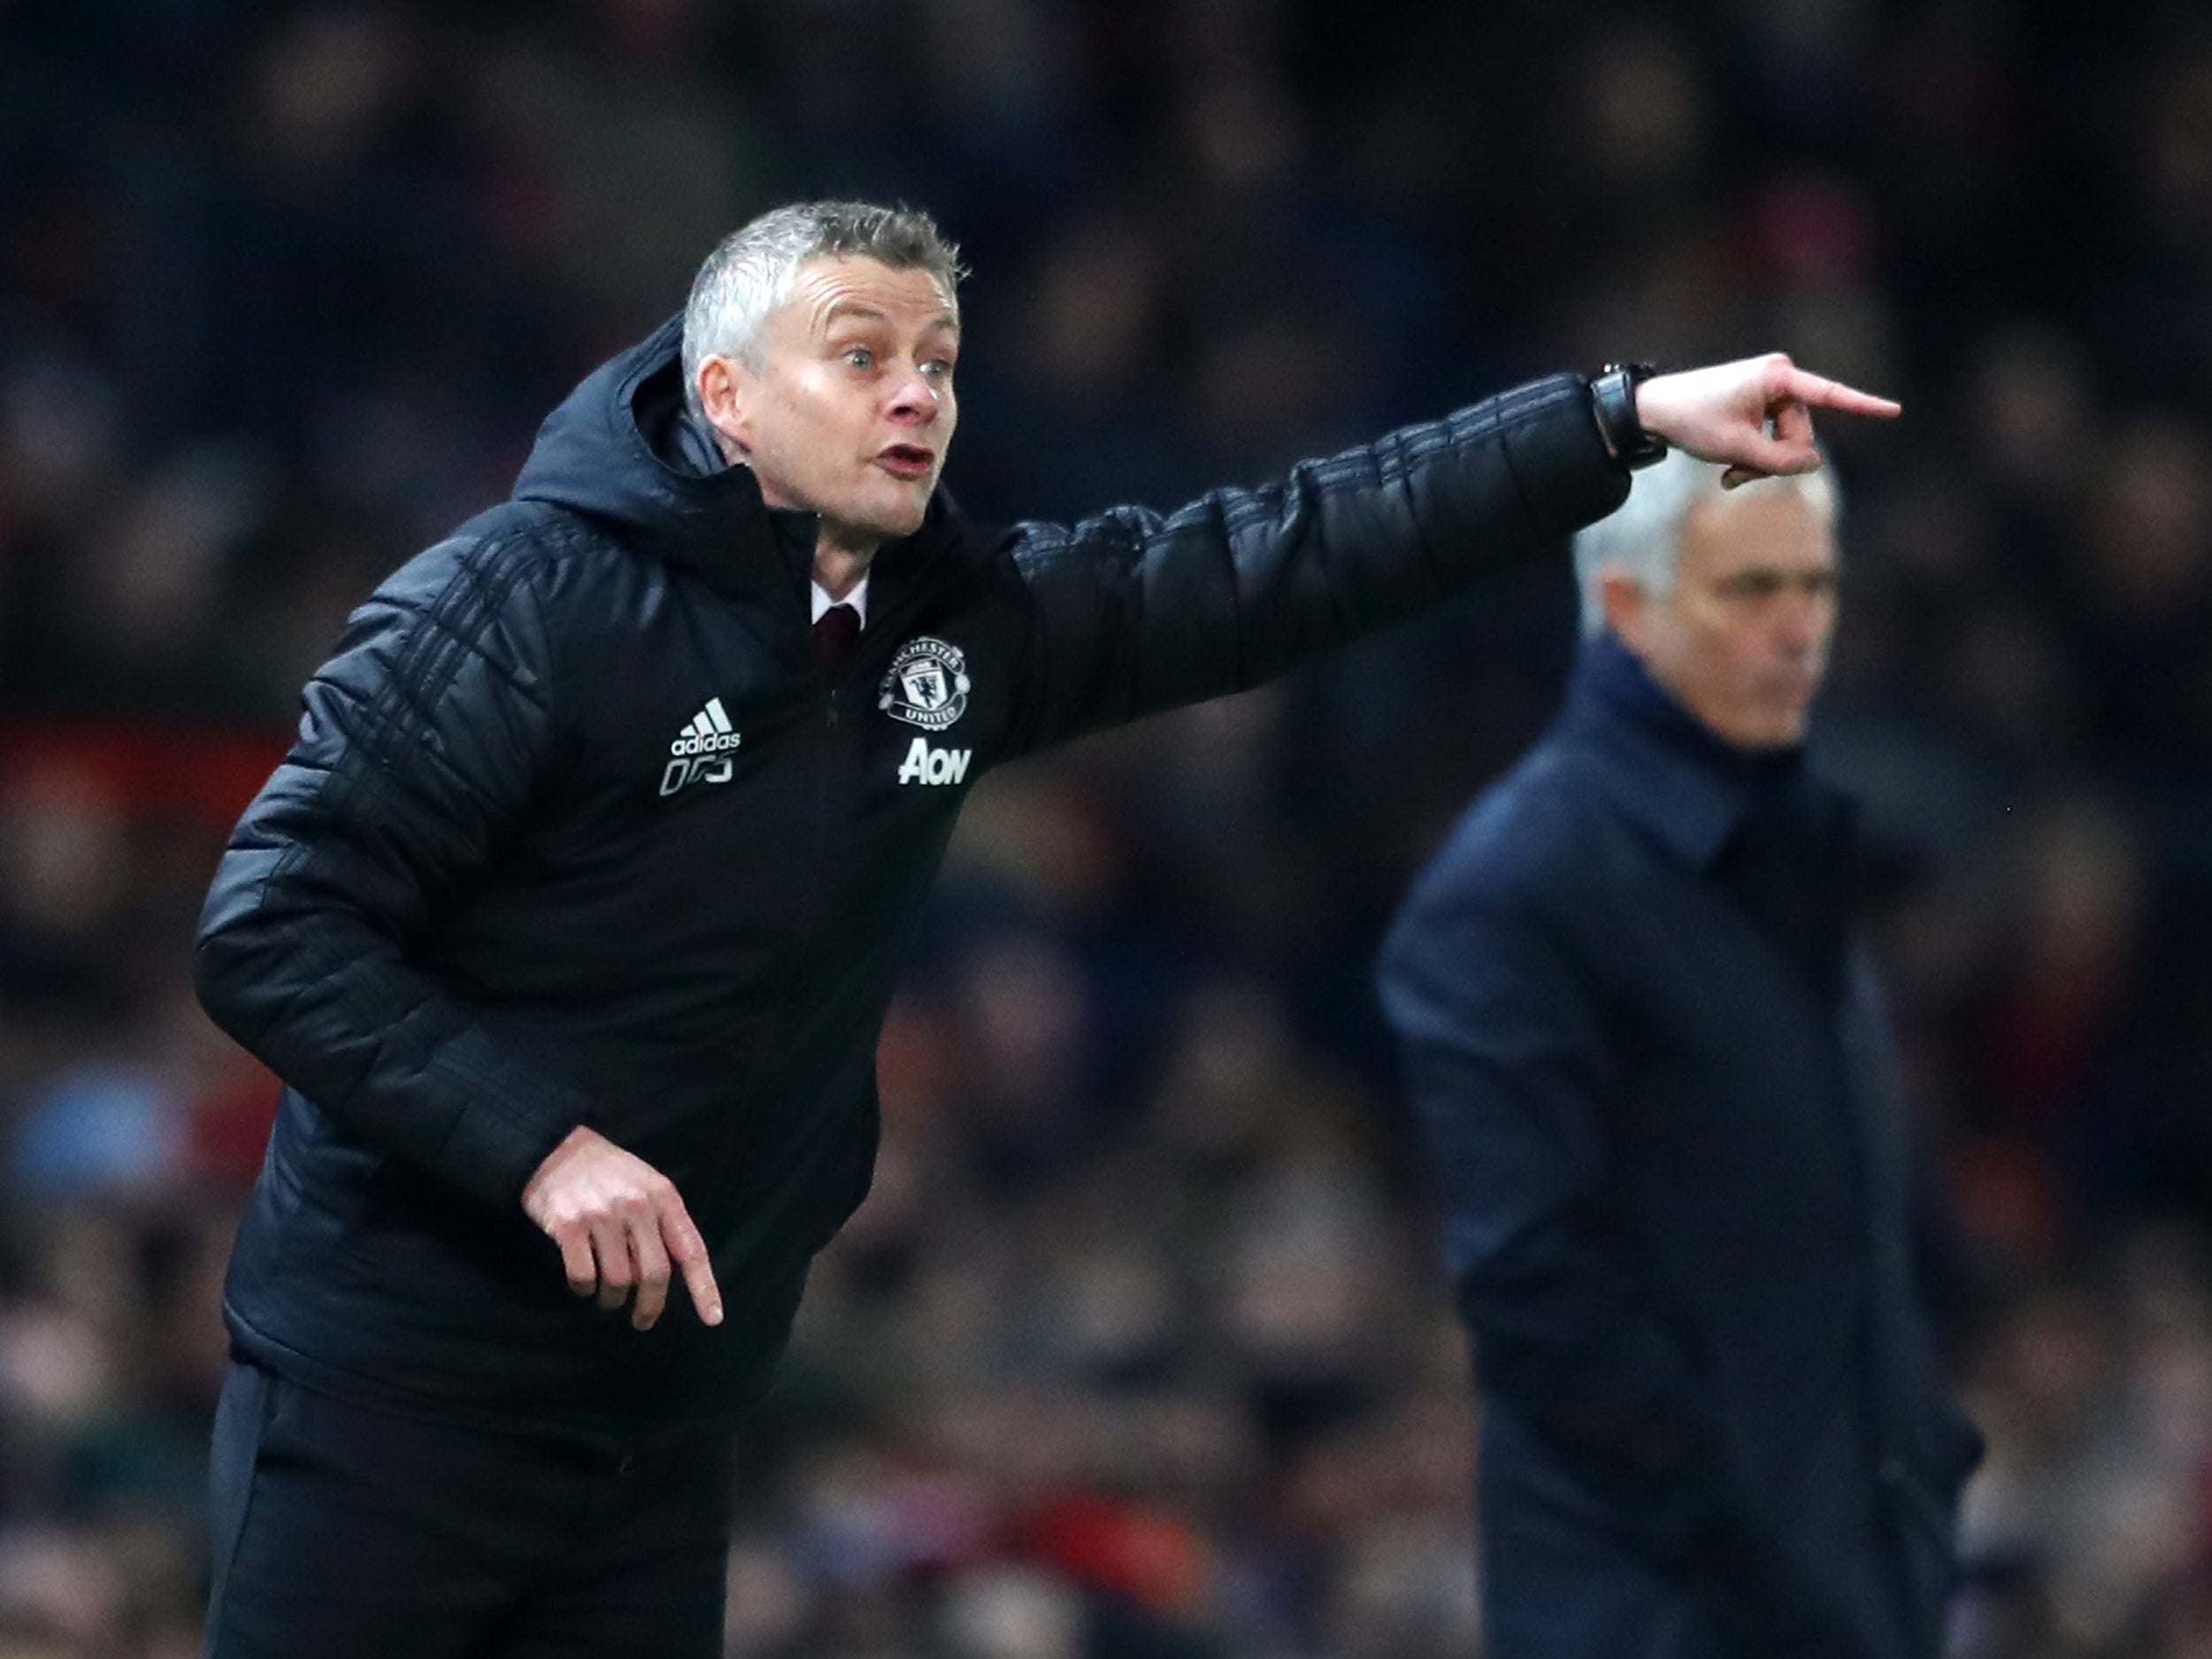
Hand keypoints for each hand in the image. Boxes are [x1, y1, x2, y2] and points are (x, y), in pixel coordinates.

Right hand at [521, 1126, 723, 1330]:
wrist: (557, 1149)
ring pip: (618, 1280)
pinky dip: (584, 1289)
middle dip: (650, 1305)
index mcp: (664, 1197)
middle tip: (643, 1321)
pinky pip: (583, 1276)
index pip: (691, 1250)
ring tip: (608, 1299)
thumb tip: (672, 1272)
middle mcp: (637, 1206)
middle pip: (654, 1273)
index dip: (704, 1288)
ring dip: (613, 1299)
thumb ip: (663, 1222)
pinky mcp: (569, 1226)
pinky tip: (583, 1285)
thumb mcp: (648, 1184)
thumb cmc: (609, 1173)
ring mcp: (602, 1216)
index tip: (713, 1318)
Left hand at [1634, 353, 1899, 488]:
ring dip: (1762, 464)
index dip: (1863, 406)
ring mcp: (1772, 391)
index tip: (1895, 412)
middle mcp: (1781, 377)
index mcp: (1778, 378)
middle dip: (1775, 461)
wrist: (1655, 411)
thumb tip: (1814, 461)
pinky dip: (1756, 458)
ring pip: (1788, 443)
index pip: (1829, 396)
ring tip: (1731, 472)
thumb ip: (1782, 461)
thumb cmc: (1693, 422)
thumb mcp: (1738, 450)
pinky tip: (1731, 471)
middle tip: (1738, 474)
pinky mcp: (1763, 404)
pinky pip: (1774, 440)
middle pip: (1803, 435)